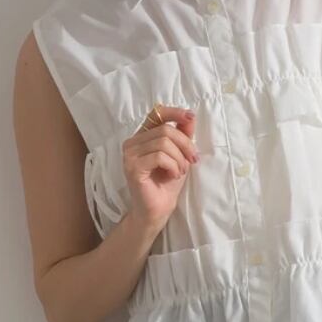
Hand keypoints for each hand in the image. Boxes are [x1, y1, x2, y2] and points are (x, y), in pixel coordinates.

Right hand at [122, 104, 198, 232]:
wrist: (158, 209)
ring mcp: (129, 155)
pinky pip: (159, 157)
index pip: (156, 114)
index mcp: (143, 136)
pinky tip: (173, 175)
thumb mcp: (180, 155)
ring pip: (164, 143)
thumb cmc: (167, 182)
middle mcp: (132, 142)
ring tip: (180, 171)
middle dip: (185, 144)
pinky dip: (173, 166)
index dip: (174, 113)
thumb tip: (190, 117)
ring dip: (179, 158)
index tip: (190, 117)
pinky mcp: (132, 167)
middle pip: (166, 130)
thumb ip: (183, 135)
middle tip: (192, 160)